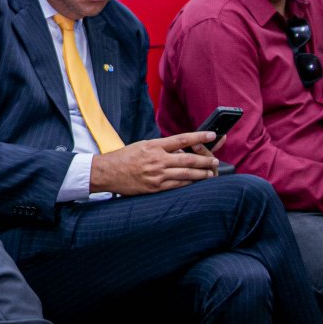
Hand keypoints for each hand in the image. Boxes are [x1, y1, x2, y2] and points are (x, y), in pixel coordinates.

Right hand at [89, 131, 219, 195]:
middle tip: (215, 160)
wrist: (107, 172)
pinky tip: (196, 181)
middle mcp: (157, 159)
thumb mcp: (142, 146)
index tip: (212, 135)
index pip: (182, 139)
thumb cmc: (124, 158)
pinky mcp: (156, 187)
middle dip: (205, 160)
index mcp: (154, 146)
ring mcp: (157, 175)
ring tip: (211, 172)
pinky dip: (190, 183)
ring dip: (202, 173)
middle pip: (189, 159)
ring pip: (187, 174)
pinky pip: (178, 185)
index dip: (199, 137)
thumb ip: (161, 148)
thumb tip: (181, 151)